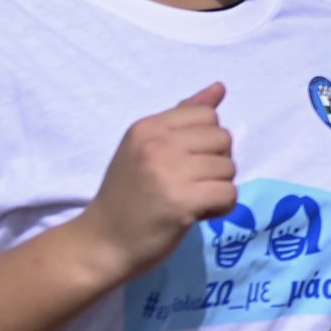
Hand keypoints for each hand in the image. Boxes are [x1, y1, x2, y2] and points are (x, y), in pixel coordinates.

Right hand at [75, 85, 235, 279]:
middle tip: (191, 184)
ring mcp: (168, 172)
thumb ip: (183, 118)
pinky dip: (221, 208)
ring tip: (191, 200)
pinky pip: (229, 194)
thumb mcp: (146, 148)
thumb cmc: (127, 196)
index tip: (186, 163)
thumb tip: (220, 87)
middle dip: (216, 164)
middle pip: (223, 139)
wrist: (101, 243)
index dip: (206, 141)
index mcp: (147, 127)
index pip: (206, 115)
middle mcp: (156, 144)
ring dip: (218, 188)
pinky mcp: (181, 202)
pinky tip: (199, 215)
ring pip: (229, 168)